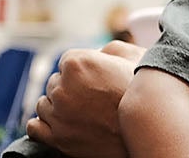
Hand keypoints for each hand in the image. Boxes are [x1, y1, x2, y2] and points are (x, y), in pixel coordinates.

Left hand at [27, 41, 144, 157]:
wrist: (153, 131)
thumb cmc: (146, 95)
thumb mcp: (136, 58)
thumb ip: (110, 49)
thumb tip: (99, 53)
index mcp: (78, 63)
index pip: (67, 61)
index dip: (83, 69)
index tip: (96, 78)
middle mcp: (62, 88)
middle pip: (55, 82)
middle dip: (70, 88)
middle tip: (92, 97)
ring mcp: (58, 115)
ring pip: (44, 105)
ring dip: (57, 107)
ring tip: (80, 112)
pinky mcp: (57, 139)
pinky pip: (34, 127)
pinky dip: (43, 125)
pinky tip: (60, 124)